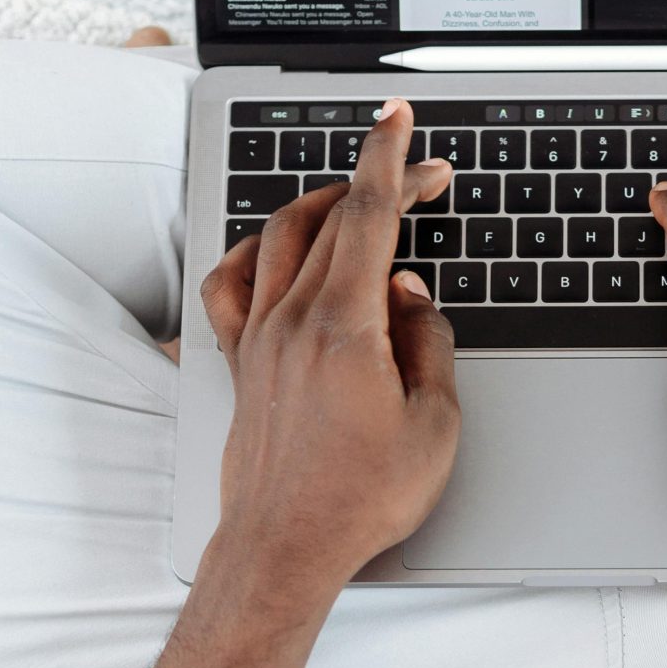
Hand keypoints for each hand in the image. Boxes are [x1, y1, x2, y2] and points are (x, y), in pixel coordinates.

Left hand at [200, 101, 458, 611]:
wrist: (286, 548)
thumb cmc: (361, 499)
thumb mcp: (435, 424)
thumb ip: (429, 341)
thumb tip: (412, 293)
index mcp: (346, 326)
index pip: (369, 213)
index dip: (390, 157)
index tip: (399, 119)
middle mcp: (292, 319)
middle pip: (333, 218)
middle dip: (379, 183)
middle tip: (420, 177)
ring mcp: (257, 338)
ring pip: (281, 238)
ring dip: (321, 205)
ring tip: (355, 201)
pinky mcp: (239, 362)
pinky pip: (231, 283)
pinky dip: (254, 253)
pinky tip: (273, 253)